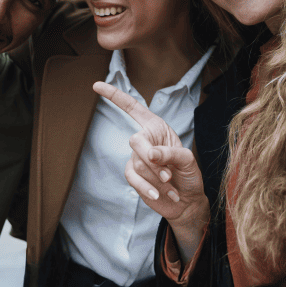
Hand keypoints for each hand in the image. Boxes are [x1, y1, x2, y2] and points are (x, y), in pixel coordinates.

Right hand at [93, 81, 209, 260]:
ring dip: (156, 178)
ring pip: (137, 163)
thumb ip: (170, 153)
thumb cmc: (189, 175)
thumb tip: (149, 154)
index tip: (97, 85)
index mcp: (156, 127)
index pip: (132, 107)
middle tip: (168, 175)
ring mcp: (136, 158)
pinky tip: (160, 195)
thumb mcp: (186, 160)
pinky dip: (147, 188)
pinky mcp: (133, 176)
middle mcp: (145, 139)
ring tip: (171, 186)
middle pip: (135, 141)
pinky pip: (133, 179)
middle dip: (152, 160)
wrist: (187, 201)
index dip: (115, 96)